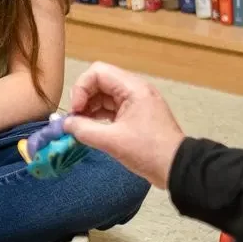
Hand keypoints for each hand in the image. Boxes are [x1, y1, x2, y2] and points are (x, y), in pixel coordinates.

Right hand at [65, 62, 183, 189]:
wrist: (177, 168)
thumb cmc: (147, 151)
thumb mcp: (112, 141)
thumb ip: (84, 130)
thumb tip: (65, 124)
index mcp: (133, 88)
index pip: (97, 72)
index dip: (81, 88)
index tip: (76, 111)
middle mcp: (135, 89)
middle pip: (100, 82)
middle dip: (84, 98)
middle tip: (75, 120)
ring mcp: (137, 102)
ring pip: (105, 95)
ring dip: (90, 108)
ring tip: (80, 127)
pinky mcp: (137, 115)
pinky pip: (113, 108)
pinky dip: (99, 116)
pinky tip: (91, 129)